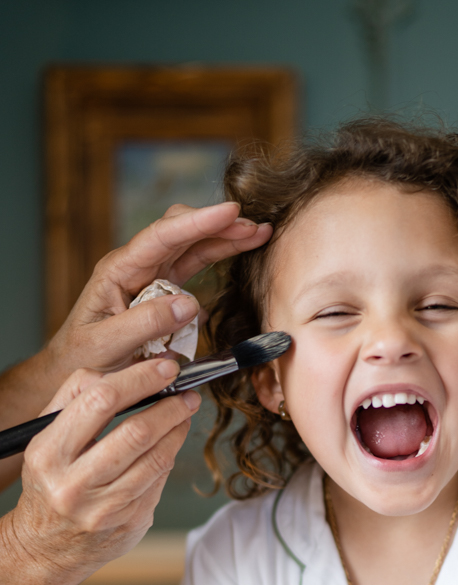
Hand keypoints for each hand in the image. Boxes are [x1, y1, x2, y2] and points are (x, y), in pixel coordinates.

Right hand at [0, 357, 199, 584]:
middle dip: (170, 407)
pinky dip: (169, 457)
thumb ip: (74, 397)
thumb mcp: (46, 437)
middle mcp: (74, 484)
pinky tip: (172, 444)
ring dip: (178, 431)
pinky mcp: (128, 524)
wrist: (44, 548)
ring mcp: (104, 509)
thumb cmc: (50, 482)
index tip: (164, 369)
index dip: (139, 380)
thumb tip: (120, 370)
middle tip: (186, 393)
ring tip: (185, 413)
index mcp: (49, 453)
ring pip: (155, 460)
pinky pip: (159, 482)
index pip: (100, 402)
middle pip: (135, 432)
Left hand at [45, 201, 272, 379]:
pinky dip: (218, 261)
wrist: (73, 372)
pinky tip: (241, 254)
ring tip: (258, 234)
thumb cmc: (83, 359)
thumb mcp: (106, 345)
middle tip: (256, 227)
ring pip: (193, 247)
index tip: (230, 212)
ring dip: (225, 239)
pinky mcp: (164, 294)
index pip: (162, 237)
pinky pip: (194, 271)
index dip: (198, 222)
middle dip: (219, 225)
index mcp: (118, 270)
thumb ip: (144, 323)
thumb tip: (188, 304)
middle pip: (182, 233)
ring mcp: (152, 278)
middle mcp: (137, 267)